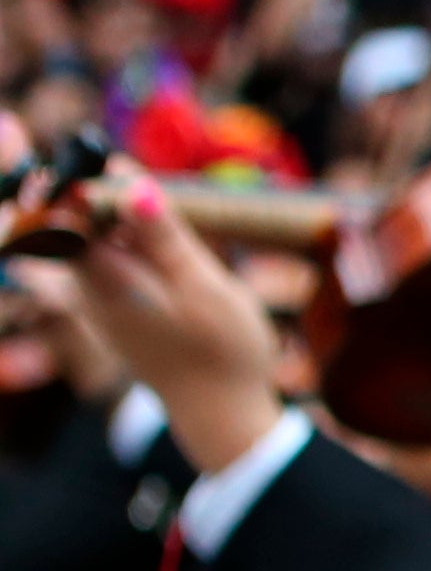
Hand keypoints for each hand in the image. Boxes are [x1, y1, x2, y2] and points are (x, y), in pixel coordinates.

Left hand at [43, 180, 291, 473]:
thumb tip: (135, 185)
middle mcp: (90, 289)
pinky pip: (105, 262)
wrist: (220, 411)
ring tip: (154, 203)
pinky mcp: (117, 310)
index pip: (69, 214)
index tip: (109, 159)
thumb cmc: (221, 350)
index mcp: (105, 280)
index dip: (84, 181)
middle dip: (97, 193)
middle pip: (73, 225)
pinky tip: (159, 237)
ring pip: (90, 242)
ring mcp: (100, 301)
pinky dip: (124, 241)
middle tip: (131, 173)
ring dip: (115, 216)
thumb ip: (166, 236)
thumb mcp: (204, 287)